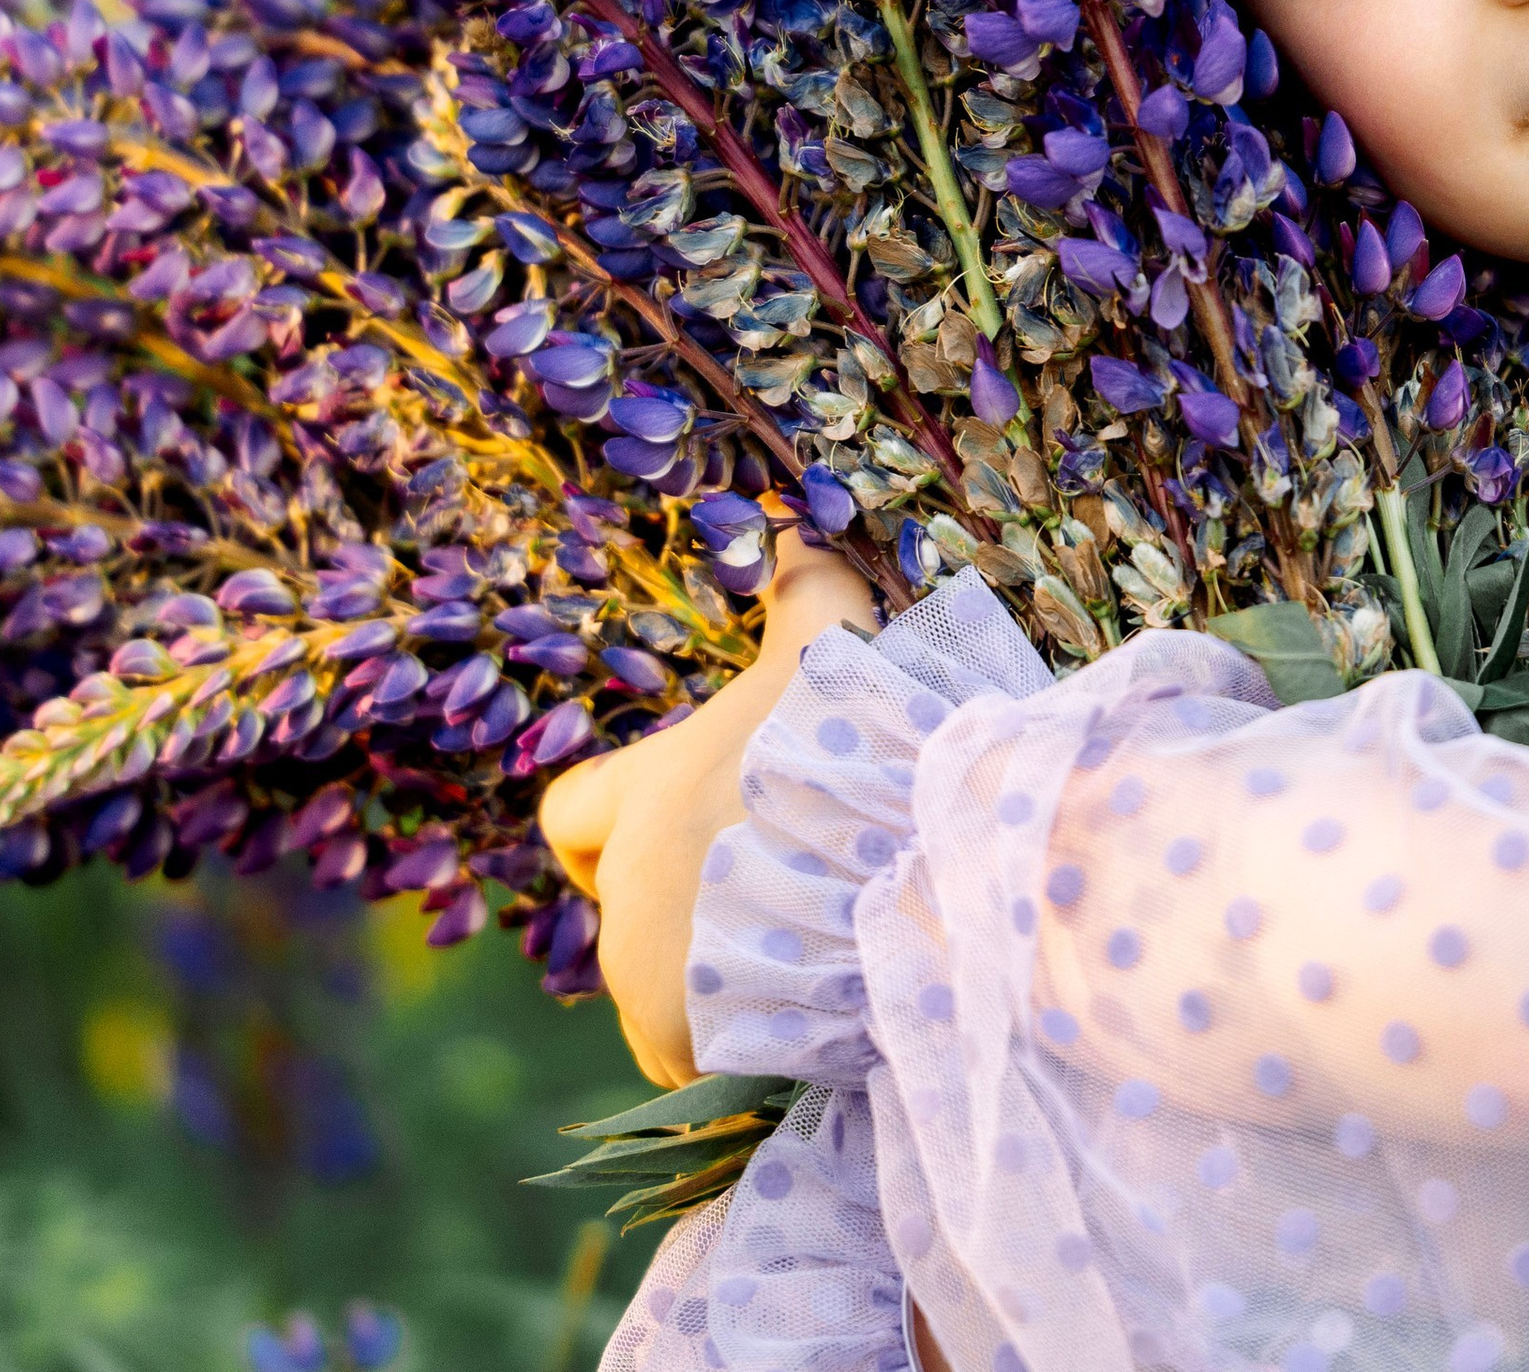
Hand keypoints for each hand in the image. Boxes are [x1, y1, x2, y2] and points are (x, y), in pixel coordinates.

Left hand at [540, 534, 879, 1084]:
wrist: (899, 875)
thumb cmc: (857, 748)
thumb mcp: (830, 649)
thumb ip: (807, 588)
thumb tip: (790, 523)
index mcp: (645, 798)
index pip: (575, 815)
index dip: (609, 824)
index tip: (654, 831)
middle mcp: (626, 898)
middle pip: (630, 912)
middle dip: (686, 909)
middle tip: (776, 897)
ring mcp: (648, 983)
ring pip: (662, 993)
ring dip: (714, 985)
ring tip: (806, 966)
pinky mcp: (688, 1051)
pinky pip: (698, 1060)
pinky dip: (741, 1049)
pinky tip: (809, 1023)